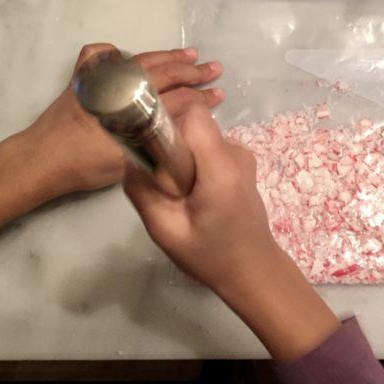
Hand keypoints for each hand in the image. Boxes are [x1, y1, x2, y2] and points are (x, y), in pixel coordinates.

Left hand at [15, 43, 224, 197]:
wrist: (42, 160)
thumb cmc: (86, 165)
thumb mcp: (130, 157)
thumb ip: (157, 137)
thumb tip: (182, 123)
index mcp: (133, 104)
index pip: (176, 96)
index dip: (200, 96)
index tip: (218, 93)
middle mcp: (119, 83)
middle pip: (163, 72)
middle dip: (191, 71)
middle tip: (214, 69)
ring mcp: (100, 77)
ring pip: (141, 61)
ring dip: (167, 58)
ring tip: (190, 54)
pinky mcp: (84, 80)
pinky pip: (101, 57)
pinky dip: (115, 54)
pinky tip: (125, 55)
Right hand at [123, 92, 340, 360]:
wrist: (253, 268)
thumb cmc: (210, 255)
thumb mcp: (165, 230)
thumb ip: (142, 189)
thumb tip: (131, 156)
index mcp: (222, 169)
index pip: (192, 115)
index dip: (166, 124)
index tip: (152, 153)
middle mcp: (236, 153)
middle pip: (192, 123)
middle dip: (169, 145)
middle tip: (165, 184)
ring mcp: (242, 155)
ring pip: (198, 136)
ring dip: (182, 156)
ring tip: (181, 194)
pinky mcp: (241, 161)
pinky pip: (207, 147)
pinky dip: (195, 163)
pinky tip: (196, 194)